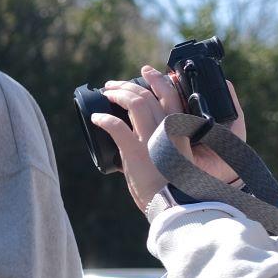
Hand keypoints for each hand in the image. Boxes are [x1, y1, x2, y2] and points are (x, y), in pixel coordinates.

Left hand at [92, 68, 247, 214]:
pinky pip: (116, 127)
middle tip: (113, 84)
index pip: (171, 93)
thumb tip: (135, 141)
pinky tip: (96, 118)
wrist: (176, 205)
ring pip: (134, 103)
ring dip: (116, 94)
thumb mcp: (175, 157)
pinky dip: (104, 119)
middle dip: (127, 84)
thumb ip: (161, 144)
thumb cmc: (173, 186)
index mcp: (180, 129)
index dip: (158, 79)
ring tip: (105, 92)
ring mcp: (152, 139)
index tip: (147, 71)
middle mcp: (168, 129)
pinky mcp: (136, 152)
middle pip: (147, 95)